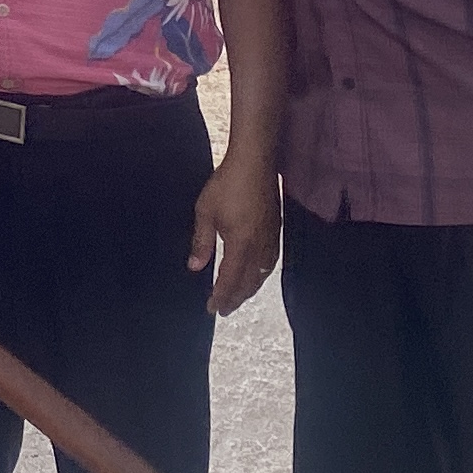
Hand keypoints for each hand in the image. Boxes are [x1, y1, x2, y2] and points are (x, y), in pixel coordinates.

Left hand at [189, 156, 281, 315]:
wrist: (254, 162)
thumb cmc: (226, 185)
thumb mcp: (206, 212)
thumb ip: (201, 242)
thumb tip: (195, 267)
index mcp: (241, 246)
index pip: (230, 280)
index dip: (221, 297)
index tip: (212, 309)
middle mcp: (259, 247)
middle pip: (249, 282)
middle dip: (236, 298)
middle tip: (224, 309)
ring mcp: (271, 238)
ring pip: (262, 274)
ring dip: (250, 288)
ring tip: (239, 296)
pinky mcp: (276, 229)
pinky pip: (271, 262)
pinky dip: (262, 274)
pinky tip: (258, 273)